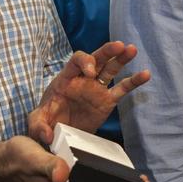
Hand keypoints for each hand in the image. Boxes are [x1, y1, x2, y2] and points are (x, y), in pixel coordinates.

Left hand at [28, 41, 150, 144]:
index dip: (84, 61)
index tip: (90, 71)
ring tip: (132, 50)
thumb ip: (39, 126)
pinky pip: (122, 89)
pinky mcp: (107, 101)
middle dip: (107, 51)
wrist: (58, 133)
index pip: (76, 61)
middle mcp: (83, 80)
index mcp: (66, 78)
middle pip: (96, 59)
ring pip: (111, 69)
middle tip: (119, 45)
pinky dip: (134, 81)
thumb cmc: (46, 122)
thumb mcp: (36, 123)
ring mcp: (96, 89)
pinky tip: (146, 74)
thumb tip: (47, 136)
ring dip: (121, 58)